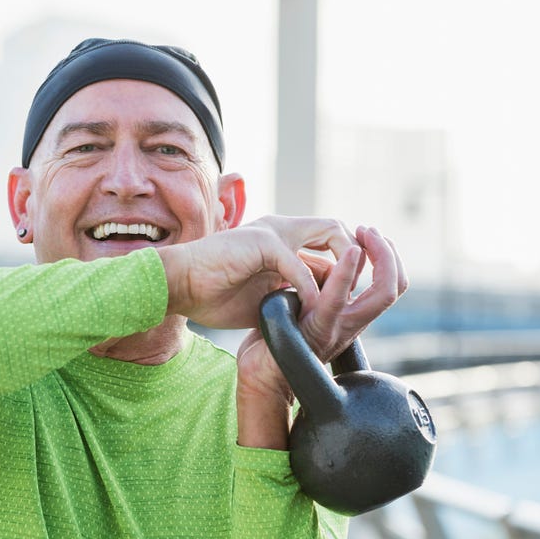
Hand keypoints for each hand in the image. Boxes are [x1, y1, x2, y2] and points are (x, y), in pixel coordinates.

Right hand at [156, 215, 357, 328]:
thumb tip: (315, 311)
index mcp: (282, 240)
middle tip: (362, 289)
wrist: (177, 286)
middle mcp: (282, 228)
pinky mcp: (262, 242)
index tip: (355, 293)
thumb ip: (290, 295)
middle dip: (359, 254)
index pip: (330, 240)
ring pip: (330, 233)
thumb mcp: (264, 297)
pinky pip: (298, 264)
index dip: (347, 264)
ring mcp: (273, 231)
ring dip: (344, 264)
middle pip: (337, 227)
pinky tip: (309, 310)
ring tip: (344, 296)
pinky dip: (308, 288)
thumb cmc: (213, 294)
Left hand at [235, 226, 407, 448]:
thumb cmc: (279, 339)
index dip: (388, 257)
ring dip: (380, 258)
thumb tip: (324, 262)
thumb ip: (321, 290)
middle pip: (394, 287)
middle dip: (389, 253)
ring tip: (367, 236)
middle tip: (371, 231)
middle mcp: (352, 322)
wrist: (259, 371)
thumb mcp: (307, 307)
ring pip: (382, 293)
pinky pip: (338, 299)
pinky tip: (351, 252)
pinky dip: (346, 273)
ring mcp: (339, 328)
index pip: (389, 285)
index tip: (370, 234)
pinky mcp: (318, 329)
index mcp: (350, 315)